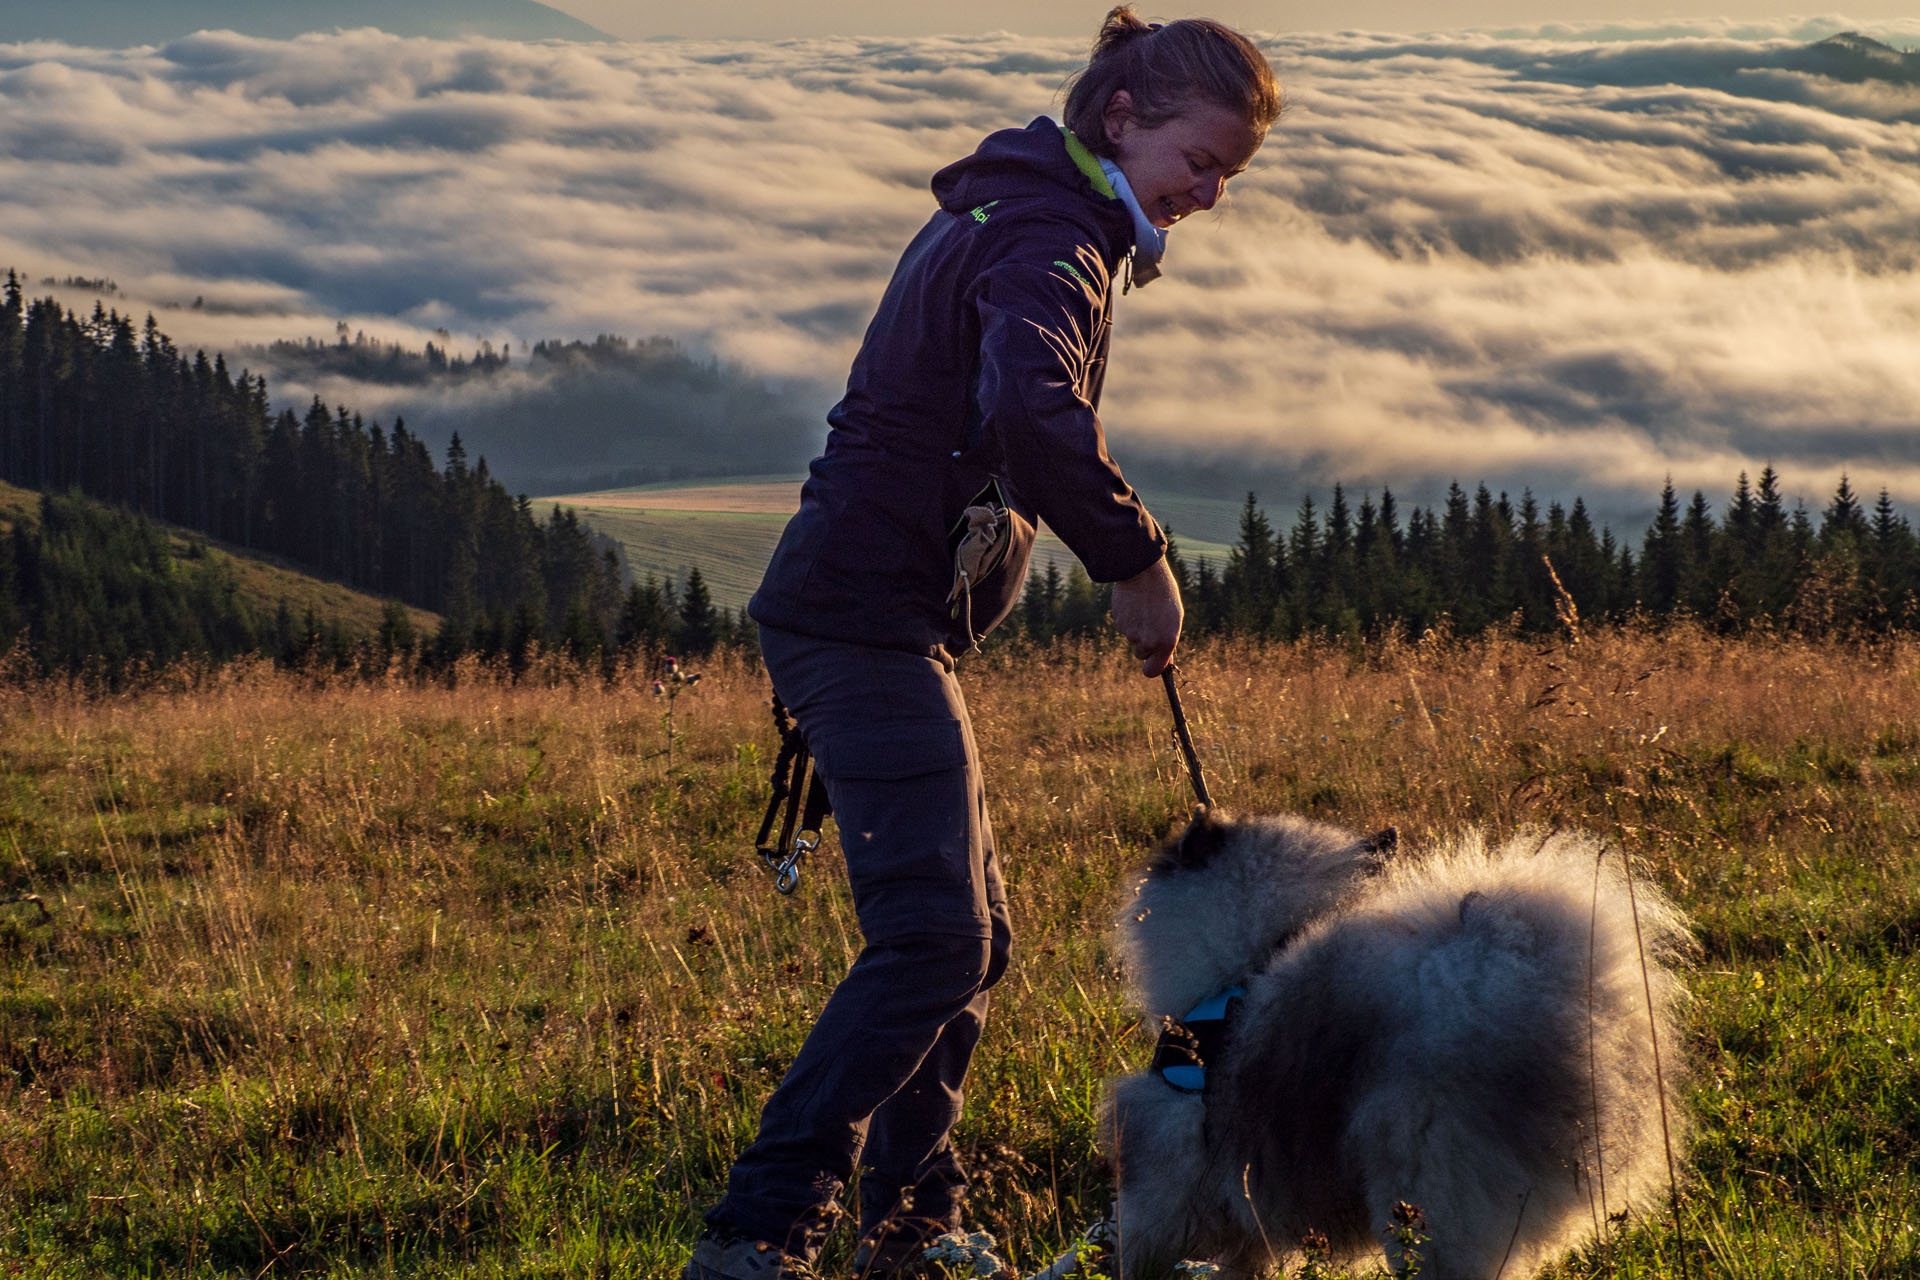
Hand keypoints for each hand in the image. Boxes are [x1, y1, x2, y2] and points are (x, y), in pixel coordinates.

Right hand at [1109, 556, 1182, 677]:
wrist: (1143, 571)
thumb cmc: (1163, 592)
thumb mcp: (1173, 617)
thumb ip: (1167, 639)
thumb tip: (1162, 658)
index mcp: (1166, 641)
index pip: (1152, 671)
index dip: (1151, 668)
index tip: (1152, 662)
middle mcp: (1148, 641)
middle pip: (1141, 654)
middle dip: (1144, 644)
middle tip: (1151, 623)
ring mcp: (1131, 633)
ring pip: (1132, 638)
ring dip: (1136, 628)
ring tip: (1144, 608)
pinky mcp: (1119, 622)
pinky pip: (1124, 625)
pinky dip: (1128, 618)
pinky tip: (1134, 603)